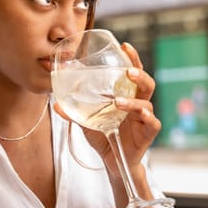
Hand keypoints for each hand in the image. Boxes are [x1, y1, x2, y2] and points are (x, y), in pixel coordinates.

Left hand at [53, 42, 160, 179]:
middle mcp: (139, 103)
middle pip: (146, 83)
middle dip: (139, 74)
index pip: (133, 73)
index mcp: (127, 96)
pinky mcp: (148, 133)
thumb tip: (55, 103)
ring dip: (134, 101)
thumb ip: (75, 112)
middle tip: (128, 70)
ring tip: (118, 101)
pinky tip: (139, 115)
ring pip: (147, 103)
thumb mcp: (87, 122)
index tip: (125, 46)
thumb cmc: (104, 137)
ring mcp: (145, 118)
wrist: (114, 162)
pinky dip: (145, 117)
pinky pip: (152, 122)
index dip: (132, 59)